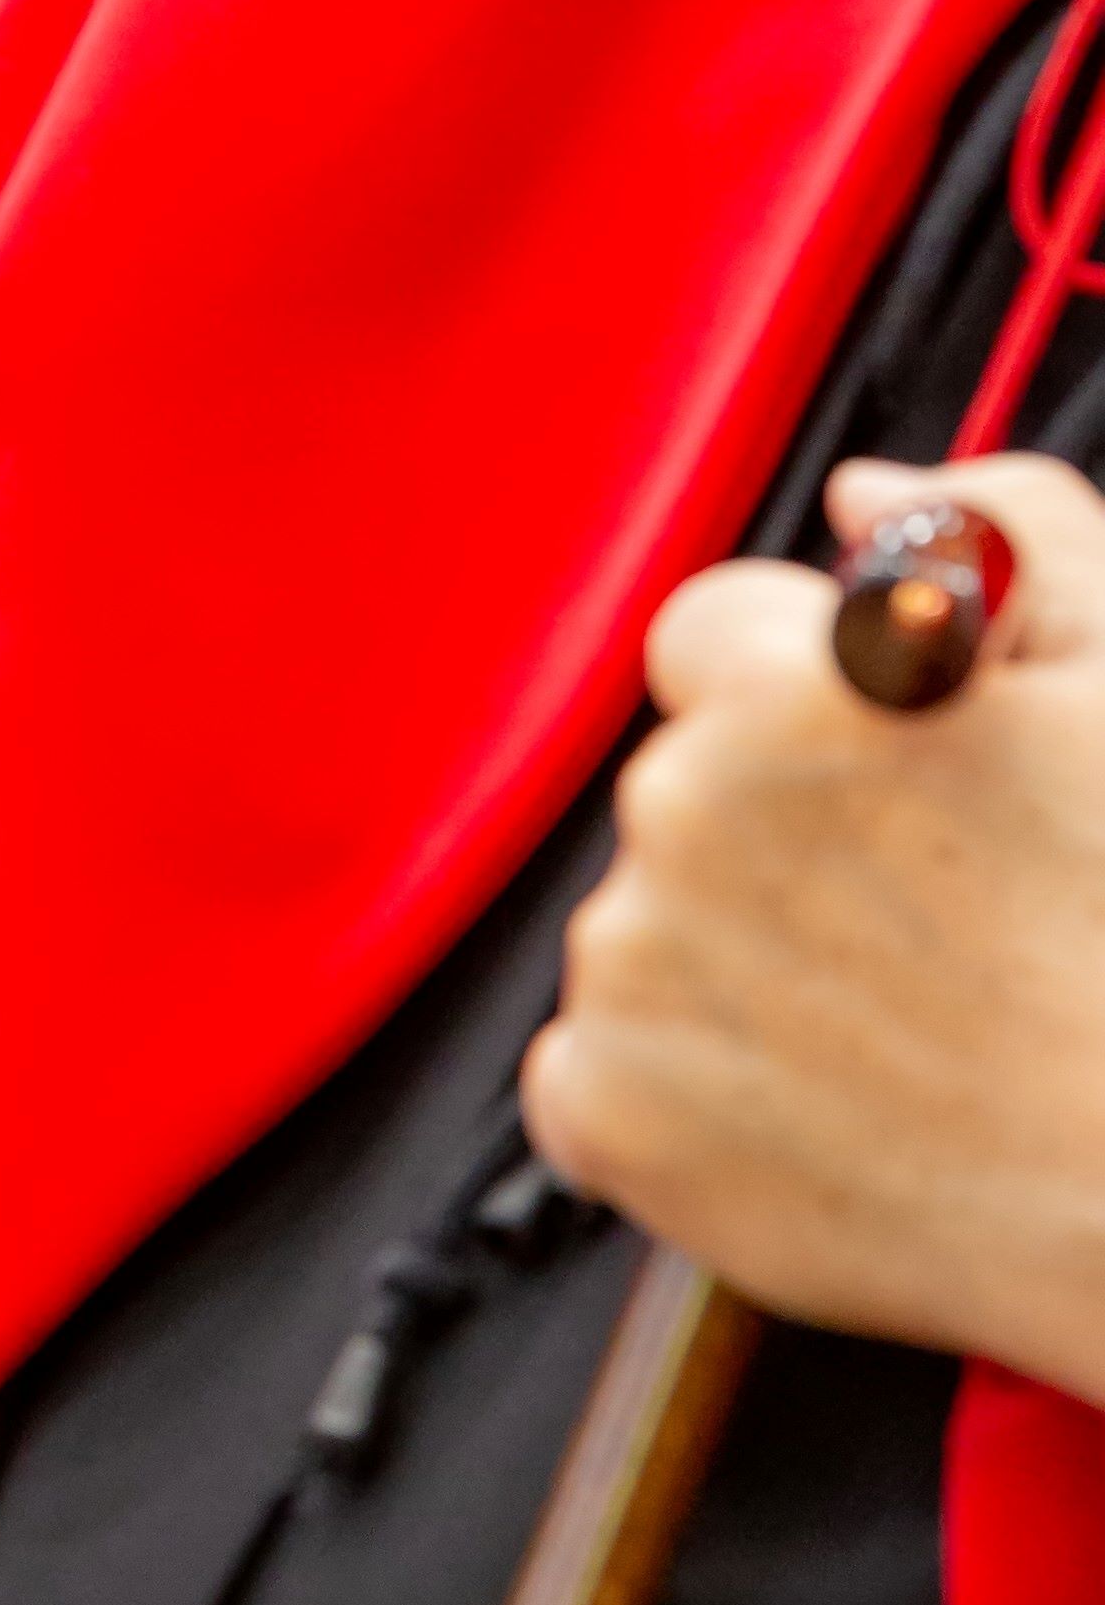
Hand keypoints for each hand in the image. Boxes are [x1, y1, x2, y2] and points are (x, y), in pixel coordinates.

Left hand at [524, 455, 1104, 1399]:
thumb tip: (866, 490)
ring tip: (895, 1029)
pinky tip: (821, 1114)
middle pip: (680, 786)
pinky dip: (682, 1095)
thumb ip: (1008, 528)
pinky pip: (597, 1070)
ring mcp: (633, 957)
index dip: (804, 705)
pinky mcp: (604, 1104)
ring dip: (731, 963)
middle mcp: (689, 802)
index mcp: (804, 679)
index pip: (711, 636)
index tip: (890, 786)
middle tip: (930, 927)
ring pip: (646, 926)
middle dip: (776, 836)